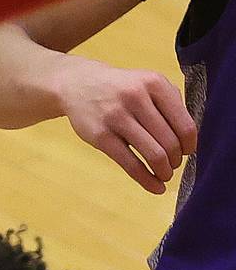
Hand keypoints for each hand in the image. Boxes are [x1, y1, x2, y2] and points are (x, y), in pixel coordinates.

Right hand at [52, 56, 196, 193]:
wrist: (79, 85)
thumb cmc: (120, 88)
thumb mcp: (147, 83)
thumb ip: (170, 102)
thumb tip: (189, 139)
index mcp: (154, 84)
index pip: (184, 123)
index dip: (190, 144)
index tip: (187, 152)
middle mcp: (136, 98)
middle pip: (170, 141)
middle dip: (176, 160)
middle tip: (173, 164)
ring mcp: (117, 117)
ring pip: (153, 154)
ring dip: (164, 171)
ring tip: (164, 175)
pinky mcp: (101, 136)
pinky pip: (130, 164)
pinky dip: (146, 180)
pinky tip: (155, 187)